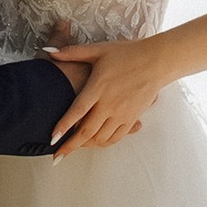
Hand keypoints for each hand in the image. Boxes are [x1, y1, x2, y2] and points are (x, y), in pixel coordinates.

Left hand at [47, 39, 168, 150]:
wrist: (156, 61)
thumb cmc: (128, 53)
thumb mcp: (99, 50)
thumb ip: (73, 52)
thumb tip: (50, 52)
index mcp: (98, 87)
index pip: (77, 111)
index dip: (63, 126)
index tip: (52, 139)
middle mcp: (109, 104)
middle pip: (86, 131)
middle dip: (70, 146)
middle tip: (57, 156)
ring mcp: (121, 113)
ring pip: (101, 137)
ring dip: (86, 145)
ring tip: (75, 147)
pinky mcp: (132, 118)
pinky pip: (116, 137)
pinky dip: (104, 143)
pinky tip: (96, 143)